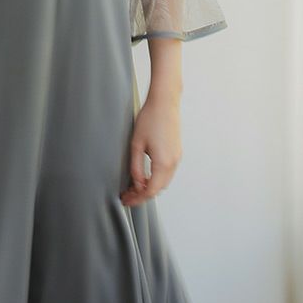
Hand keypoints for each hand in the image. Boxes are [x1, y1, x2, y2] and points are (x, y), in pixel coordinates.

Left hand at [120, 91, 181, 205]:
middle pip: (159, 189)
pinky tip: (145, 175)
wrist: (165, 102)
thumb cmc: (150, 119)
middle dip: (143, 194)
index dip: (137, 198)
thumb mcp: (136, 145)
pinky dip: (157, 178)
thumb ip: (136, 167)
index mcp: (163, 163)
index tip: (126, 200)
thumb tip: (136, 183)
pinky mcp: (177, 152)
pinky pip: (167, 172)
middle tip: (127, 194)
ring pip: (164, 181)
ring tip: (134, 185)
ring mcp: (177, 157)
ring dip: (150, 186)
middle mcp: (173, 163)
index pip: (151, 191)